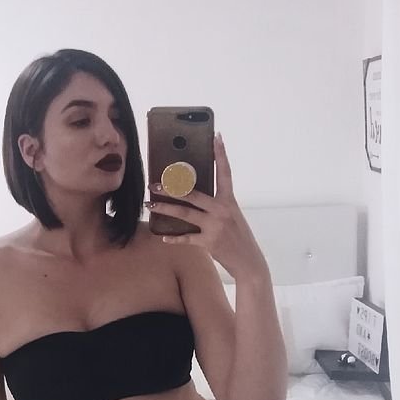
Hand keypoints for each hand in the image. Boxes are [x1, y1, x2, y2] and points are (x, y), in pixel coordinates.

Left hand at [145, 133, 269, 280]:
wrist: (249, 261)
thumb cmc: (239, 237)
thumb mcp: (232, 216)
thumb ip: (217, 205)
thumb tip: (194, 196)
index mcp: (229, 201)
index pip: (225, 173)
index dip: (220, 154)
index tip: (216, 137)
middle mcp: (222, 210)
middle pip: (193, 194)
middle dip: (171, 188)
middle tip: (154, 183)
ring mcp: (215, 226)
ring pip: (185, 213)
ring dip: (165, 208)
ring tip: (150, 204)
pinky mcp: (209, 242)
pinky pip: (187, 238)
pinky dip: (174, 238)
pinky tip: (163, 237)